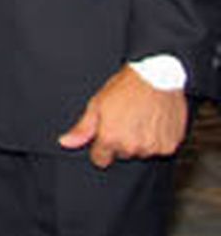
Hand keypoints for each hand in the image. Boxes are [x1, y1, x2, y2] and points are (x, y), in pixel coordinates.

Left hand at [58, 64, 188, 168]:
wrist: (157, 76)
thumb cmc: (125, 88)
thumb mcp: (97, 104)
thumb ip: (82, 128)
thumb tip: (66, 142)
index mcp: (111, 138)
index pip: (100, 160)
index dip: (100, 148)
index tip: (105, 135)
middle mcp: (132, 147)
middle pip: (121, 154)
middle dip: (121, 141)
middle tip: (125, 119)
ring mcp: (153, 147)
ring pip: (141, 152)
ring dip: (140, 141)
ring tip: (141, 118)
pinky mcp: (170, 145)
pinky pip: (160, 149)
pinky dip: (158, 139)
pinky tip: (155, 121)